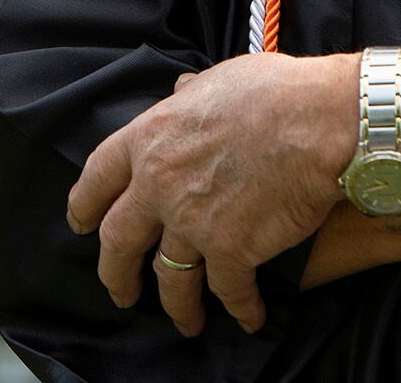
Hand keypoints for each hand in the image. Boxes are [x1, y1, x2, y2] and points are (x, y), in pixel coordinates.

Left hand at [65, 52, 356, 335]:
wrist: (320, 121)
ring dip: (175, 306)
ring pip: (169, 278)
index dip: (84, 204)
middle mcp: (159, 183)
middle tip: (121, 290)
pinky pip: (227, 291)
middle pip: (118, 240)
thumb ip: (187, 96)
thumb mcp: (216, 79)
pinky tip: (248, 317)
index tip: (80, 222)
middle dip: (115, 272)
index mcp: (151, 136)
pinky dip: (240, 309)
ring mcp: (192, 221)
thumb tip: (179, 92)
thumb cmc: (276, 92)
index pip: (98, 176)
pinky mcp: (231, 250)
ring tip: (183, 320)